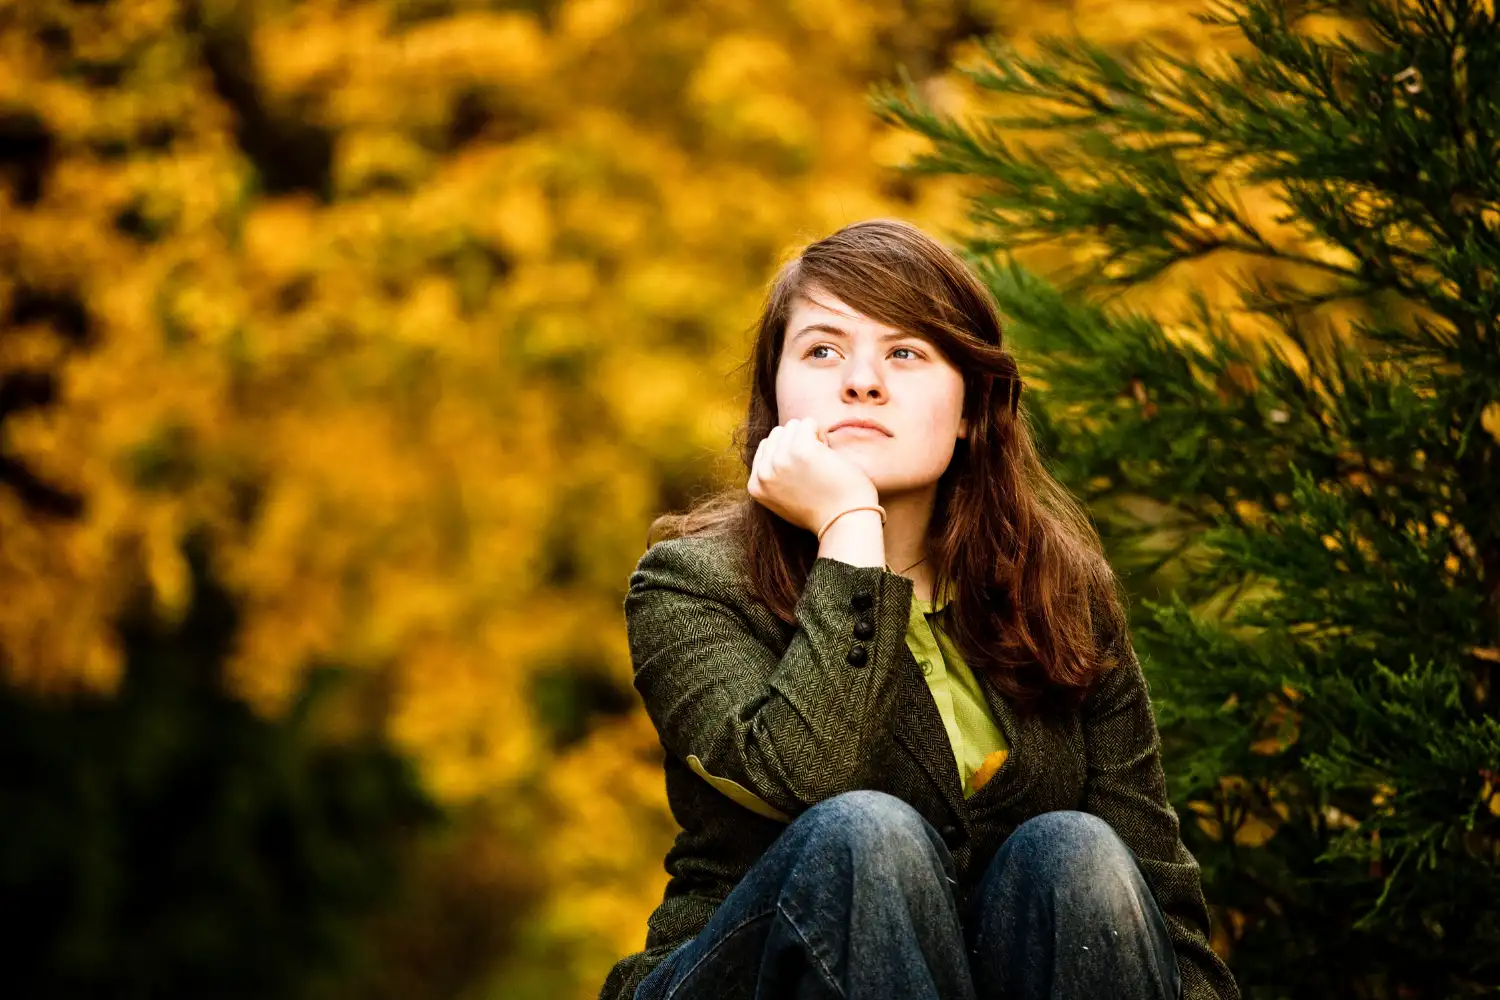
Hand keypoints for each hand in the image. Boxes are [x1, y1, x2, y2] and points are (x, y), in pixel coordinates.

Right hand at [747, 417, 878, 533]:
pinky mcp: (800, 449)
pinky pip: (808, 423)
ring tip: (821, 462)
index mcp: (755, 486)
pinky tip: (828, 455)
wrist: (844, 522)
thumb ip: (774, 478)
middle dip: (797, 443)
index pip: (766, 447)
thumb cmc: (821, 511)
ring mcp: (780, 460)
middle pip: (778, 434)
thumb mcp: (783, 500)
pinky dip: (821, 435)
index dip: (787, 454)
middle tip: (814, 467)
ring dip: (810, 438)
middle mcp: (764, 473)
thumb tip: (776, 449)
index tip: (802, 474)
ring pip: (792, 425)